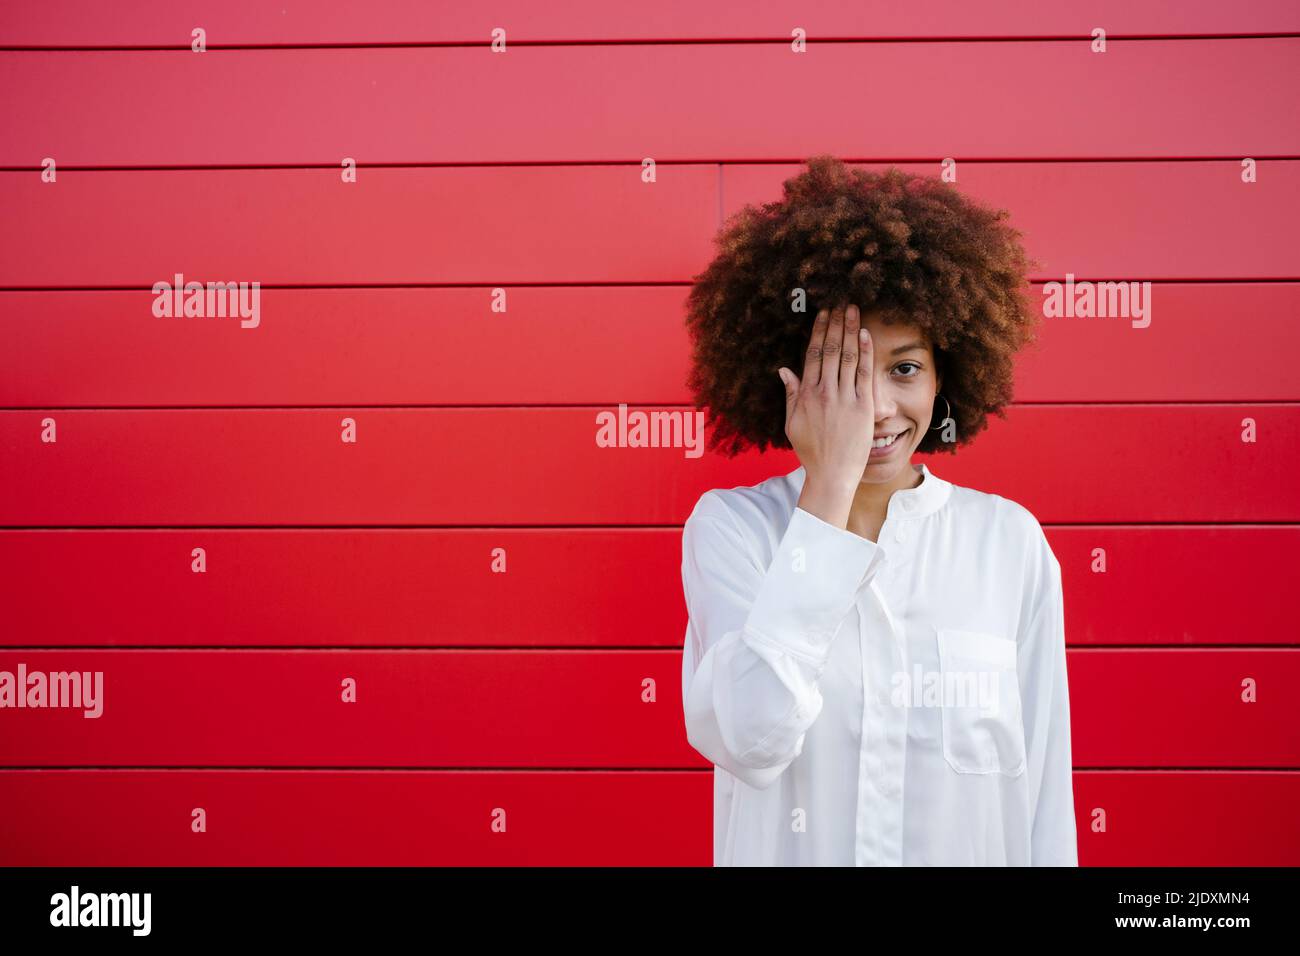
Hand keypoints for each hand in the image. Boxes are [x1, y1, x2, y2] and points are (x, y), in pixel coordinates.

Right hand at [777, 303, 874, 526]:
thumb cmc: (812, 452)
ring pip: (848, 356)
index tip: (823, 315)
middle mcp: (825, 392)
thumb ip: (790, 395)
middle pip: (831, 349)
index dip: (819, 332)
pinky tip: (865, 334)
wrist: (832, 474)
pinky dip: (865, 351)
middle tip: (840, 302)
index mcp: (806, 394)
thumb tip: (784, 370)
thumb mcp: (792, 423)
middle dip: (835, 323)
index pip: (813, 354)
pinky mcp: (863, 406)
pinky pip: (865, 373)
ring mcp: (845, 398)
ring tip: (853, 310)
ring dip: (850, 330)